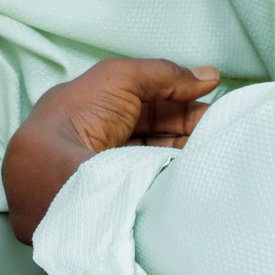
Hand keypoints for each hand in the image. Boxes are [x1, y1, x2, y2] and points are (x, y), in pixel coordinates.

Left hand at [2, 58, 218, 243]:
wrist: (53, 173)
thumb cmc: (78, 117)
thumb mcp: (122, 77)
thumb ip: (164, 73)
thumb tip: (206, 75)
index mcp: (89, 110)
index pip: (143, 103)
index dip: (178, 101)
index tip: (212, 102)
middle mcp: (96, 142)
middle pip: (153, 133)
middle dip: (187, 128)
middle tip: (221, 127)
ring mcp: (105, 173)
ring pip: (155, 160)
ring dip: (184, 152)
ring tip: (215, 147)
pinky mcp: (116, 201)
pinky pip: (152, 185)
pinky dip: (174, 176)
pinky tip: (196, 169)